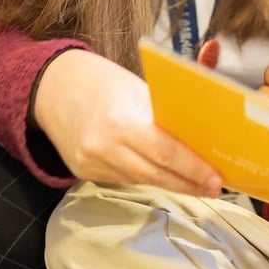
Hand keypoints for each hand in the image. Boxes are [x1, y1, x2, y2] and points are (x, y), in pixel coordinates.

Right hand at [32, 48, 222, 195]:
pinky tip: (163, 176)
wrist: (53, 86)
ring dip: (170, 183)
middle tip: (213, 187)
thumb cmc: (104, 81)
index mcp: (122, 119)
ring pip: (140, 180)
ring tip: (196, 185)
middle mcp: (104, 145)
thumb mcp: (138, 86)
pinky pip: (123, 178)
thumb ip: (167, 109)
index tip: (215, 177)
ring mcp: (91, 162)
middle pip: (155, 173)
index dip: (193, 168)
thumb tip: (206, 127)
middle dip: (188, 183)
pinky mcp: (83, 171)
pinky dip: (145, 177)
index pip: (166, 152)